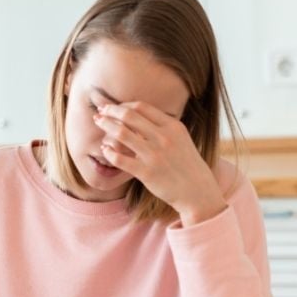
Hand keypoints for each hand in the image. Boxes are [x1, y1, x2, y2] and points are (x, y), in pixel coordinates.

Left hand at [93, 101, 226, 225]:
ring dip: (106, 126)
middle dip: (110, 111)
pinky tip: (104, 149)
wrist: (197, 191)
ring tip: (98, 123)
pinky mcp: (146, 172)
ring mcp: (154, 155)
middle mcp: (164, 138)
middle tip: (100, 112)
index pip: (142, 107)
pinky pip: (120, 159)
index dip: (123, 105)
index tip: (113, 107)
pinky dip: (108, 151)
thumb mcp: (180, 139)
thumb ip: (162, 126)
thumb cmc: (185, 163)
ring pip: (122, 134)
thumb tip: (137, 114)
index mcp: (173, 126)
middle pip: (129, 116)